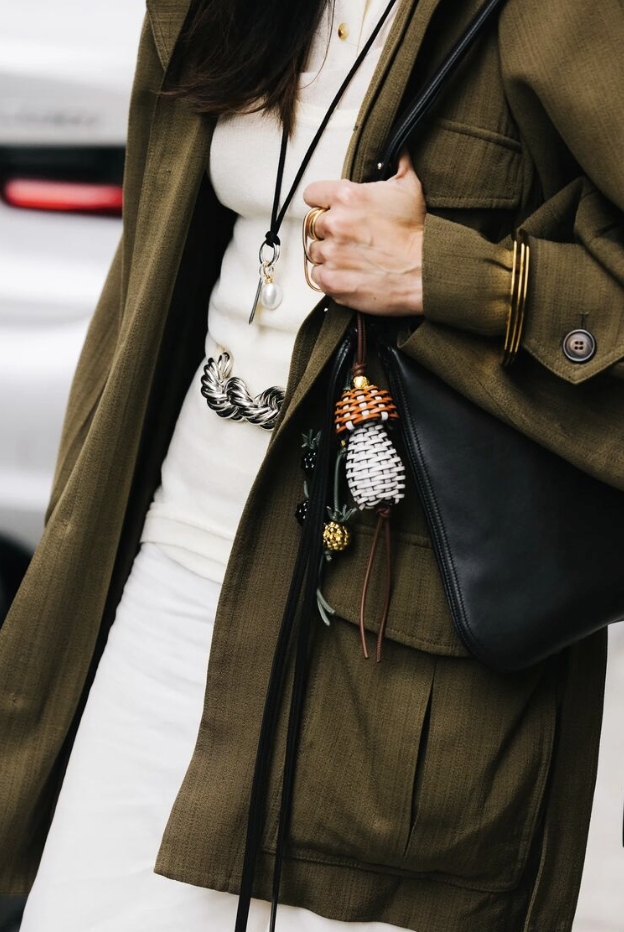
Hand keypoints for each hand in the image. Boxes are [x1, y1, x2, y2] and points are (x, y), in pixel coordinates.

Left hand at [302, 150, 425, 315]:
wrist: (425, 271)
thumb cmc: (417, 234)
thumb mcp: (410, 188)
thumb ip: (398, 163)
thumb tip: (399, 148)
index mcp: (347, 197)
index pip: (312, 194)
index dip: (322, 202)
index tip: (331, 210)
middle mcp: (335, 224)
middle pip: (314, 225)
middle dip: (329, 230)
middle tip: (351, 237)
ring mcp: (331, 254)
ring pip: (315, 252)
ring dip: (329, 254)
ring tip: (353, 256)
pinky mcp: (332, 280)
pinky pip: (318, 276)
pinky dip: (330, 276)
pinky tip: (349, 272)